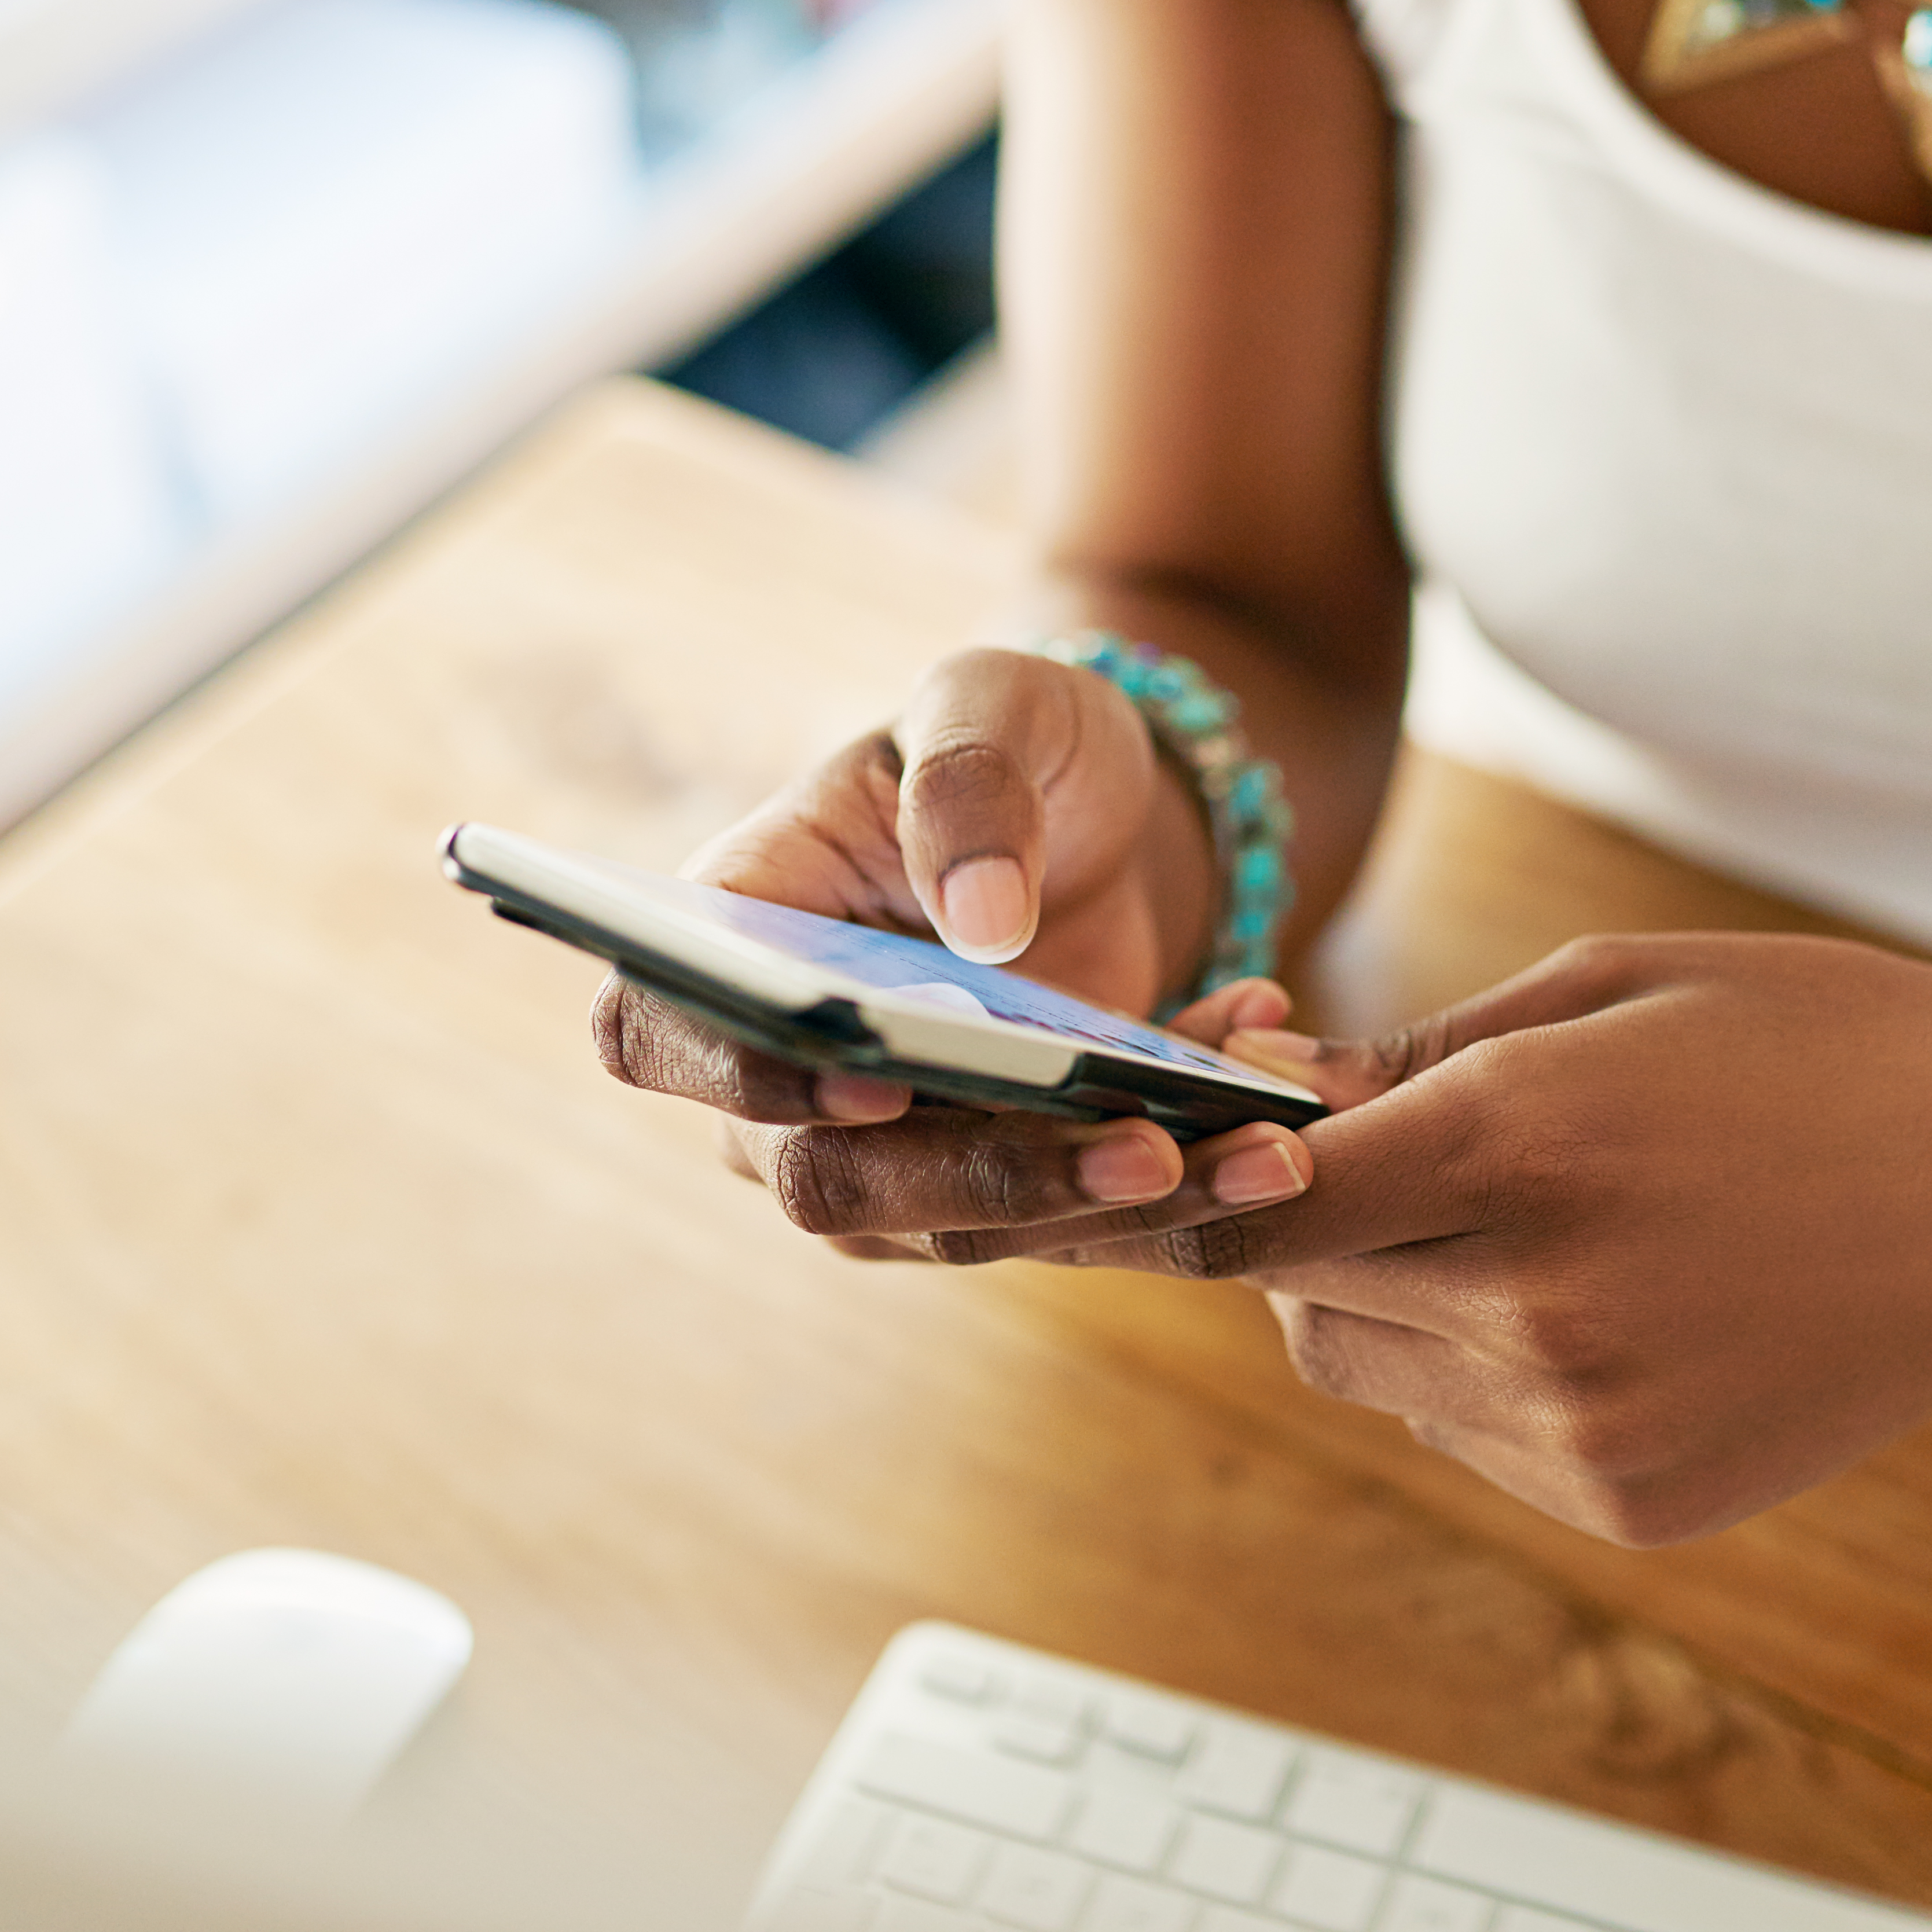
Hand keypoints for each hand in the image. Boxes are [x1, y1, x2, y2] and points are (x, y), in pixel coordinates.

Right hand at [588, 645, 1313, 1258]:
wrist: (1103, 811)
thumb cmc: (1010, 739)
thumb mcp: (995, 701)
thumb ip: (972, 781)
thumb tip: (979, 925)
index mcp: (732, 936)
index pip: (660, 1035)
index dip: (746, 1071)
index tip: (876, 1072)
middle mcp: (778, 1075)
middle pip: (826, 1180)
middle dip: (988, 1176)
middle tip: (1144, 1144)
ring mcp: (883, 1153)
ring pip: (965, 1230)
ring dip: (1114, 1202)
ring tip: (1261, 1145)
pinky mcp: (997, 1192)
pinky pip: (1076, 1222)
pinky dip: (1185, 1178)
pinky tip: (1271, 1100)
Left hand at [1045, 932, 1931, 1544]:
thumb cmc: (1823, 1048)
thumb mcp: (1610, 989)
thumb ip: (1424, 1056)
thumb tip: (1275, 1106)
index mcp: (1523, 1147)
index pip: (1250, 1203)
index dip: (1182, 1177)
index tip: (1160, 1149)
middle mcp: (1537, 1306)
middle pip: (1288, 1291)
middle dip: (1294, 1222)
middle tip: (1374, 1151)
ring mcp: (1585, 1425)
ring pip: (1365, 1367)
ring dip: (1384, 1293)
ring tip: (1527, 1215)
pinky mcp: (1630, 1503)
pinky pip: (1468, 1431)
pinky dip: (1481, 1366)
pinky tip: (1606, 1294)